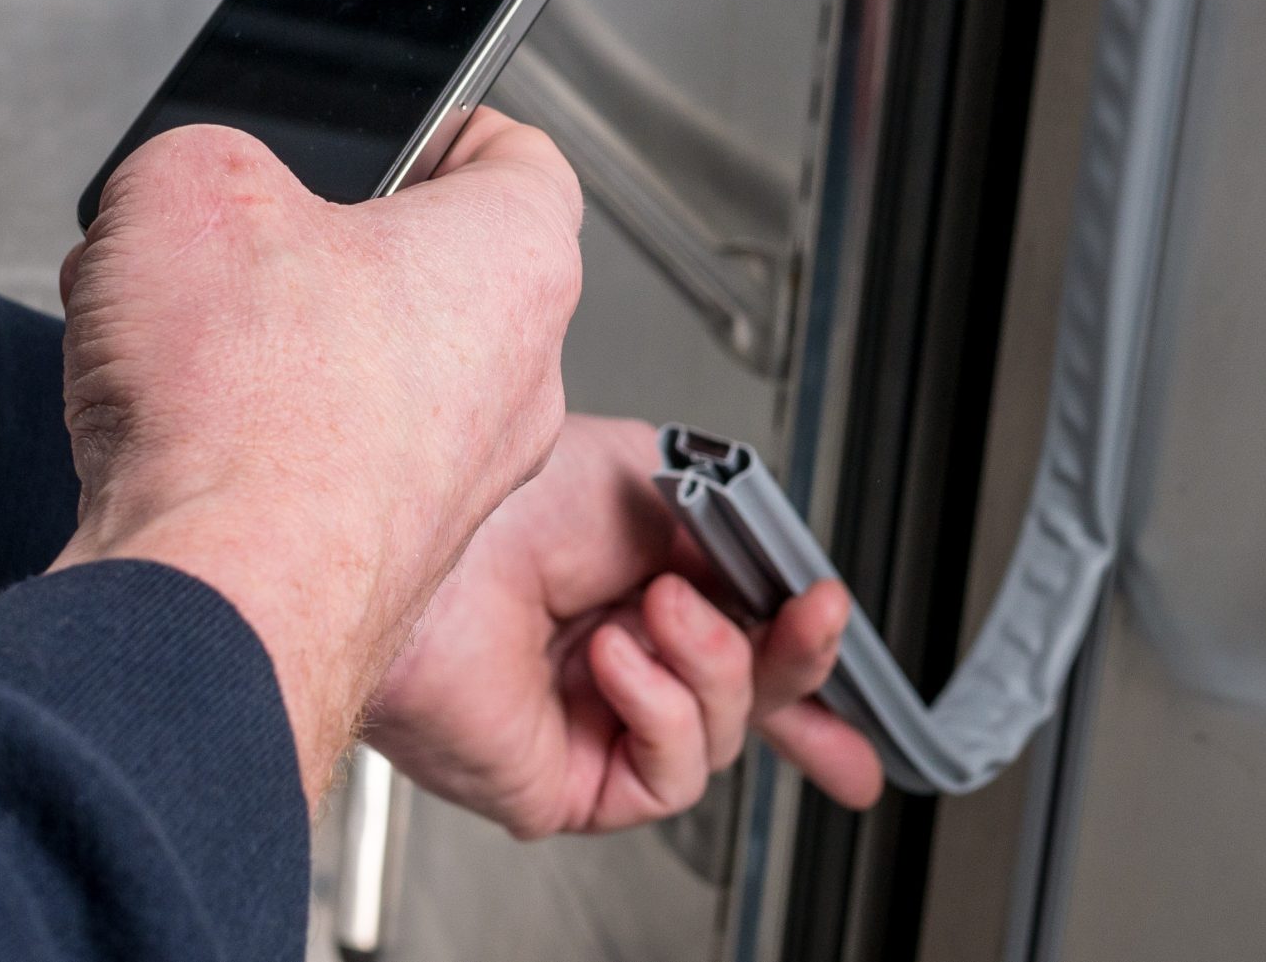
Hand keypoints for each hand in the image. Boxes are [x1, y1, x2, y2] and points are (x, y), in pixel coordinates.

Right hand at [50, 112, 582, 798]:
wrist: (217, 598)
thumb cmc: (246, 406)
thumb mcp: (187, 183)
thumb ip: (206, 158)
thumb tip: (195, 193)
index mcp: (517, 256)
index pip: (516, 154)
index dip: (434, 128)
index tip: (383, 138)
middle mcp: (523, 378)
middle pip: (433, 276)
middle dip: (322, 255)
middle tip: (239, 248)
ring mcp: (467, 485)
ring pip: (377, 381)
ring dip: (279, 356)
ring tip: (182, 351)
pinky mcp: (398, 563)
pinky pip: (334, 472)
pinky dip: (260, 449)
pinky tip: (184, 442)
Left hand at [366, 415, 884, 836]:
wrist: (429, 542)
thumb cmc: (500, 502)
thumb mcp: (651, 480)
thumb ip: (728, 532)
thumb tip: (773, 579)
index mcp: (625, 589)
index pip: (735, 641)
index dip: (802, 654)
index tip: (836, 628)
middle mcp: (606, 663)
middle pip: (746, 700)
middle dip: (796, 665)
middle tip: (815, 617)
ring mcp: (586, 726)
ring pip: (719, 737)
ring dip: (708, 662)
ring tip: (654, 606)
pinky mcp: (564, 786)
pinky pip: (665, 777)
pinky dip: (658, 709)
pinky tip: (613, 660)